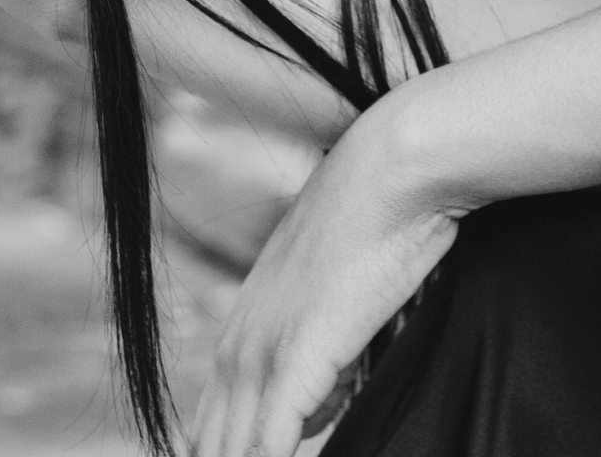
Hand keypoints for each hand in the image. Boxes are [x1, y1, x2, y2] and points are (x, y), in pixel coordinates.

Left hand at [190, 85, 459, 456]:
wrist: (391, 172)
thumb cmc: (378, 228)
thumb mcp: (337, 305)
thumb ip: (321, 365)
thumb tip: (314, 415)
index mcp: (244, 330)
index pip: (210, 426)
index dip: (225, 452)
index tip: (247, 455)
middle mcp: (241, 346)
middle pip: (210, 445)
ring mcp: (263, 355)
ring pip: (232, 450)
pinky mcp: (296, 363)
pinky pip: (268, 446)